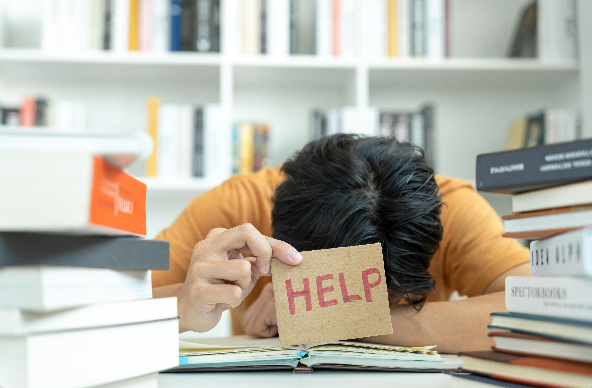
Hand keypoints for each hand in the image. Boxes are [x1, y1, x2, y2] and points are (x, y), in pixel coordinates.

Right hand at [176, 223, 301, 332]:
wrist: (190, 310)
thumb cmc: (221, 287)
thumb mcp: (245, 270)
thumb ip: (264, 259)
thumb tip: (291, 257)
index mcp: (218, 238)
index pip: (251, 231)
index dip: (276, 245)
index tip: (293, 259)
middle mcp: (206, 247)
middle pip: (246, 232)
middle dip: (265, 252)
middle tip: (264, 270)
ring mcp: (200, 268)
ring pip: (243, 268)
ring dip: (245, 285)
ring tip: (232, 290)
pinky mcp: (198, 290)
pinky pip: (234, 292)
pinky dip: (235, 300)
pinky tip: (223, 302)